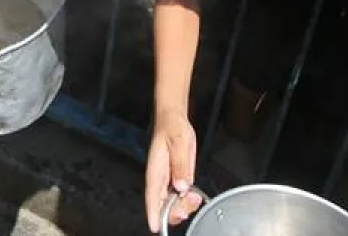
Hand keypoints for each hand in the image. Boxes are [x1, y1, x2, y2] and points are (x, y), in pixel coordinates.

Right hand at [146, 111, 201, 231]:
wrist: (174, 120)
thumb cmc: (172, 128)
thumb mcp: (179, 143)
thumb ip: (180, 165)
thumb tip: (181, 186)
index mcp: (156, 171)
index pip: (152, 196)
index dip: (153, 213)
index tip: (155, 227)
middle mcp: (160, 179)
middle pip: (162, 205)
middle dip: (176, 211)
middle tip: (191, 202)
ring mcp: (168, 181)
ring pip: (171, 204)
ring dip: (184, 207)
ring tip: (195, 198)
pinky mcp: (176, 179)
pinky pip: (179, 198)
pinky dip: (188, 202)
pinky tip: (195, 196)